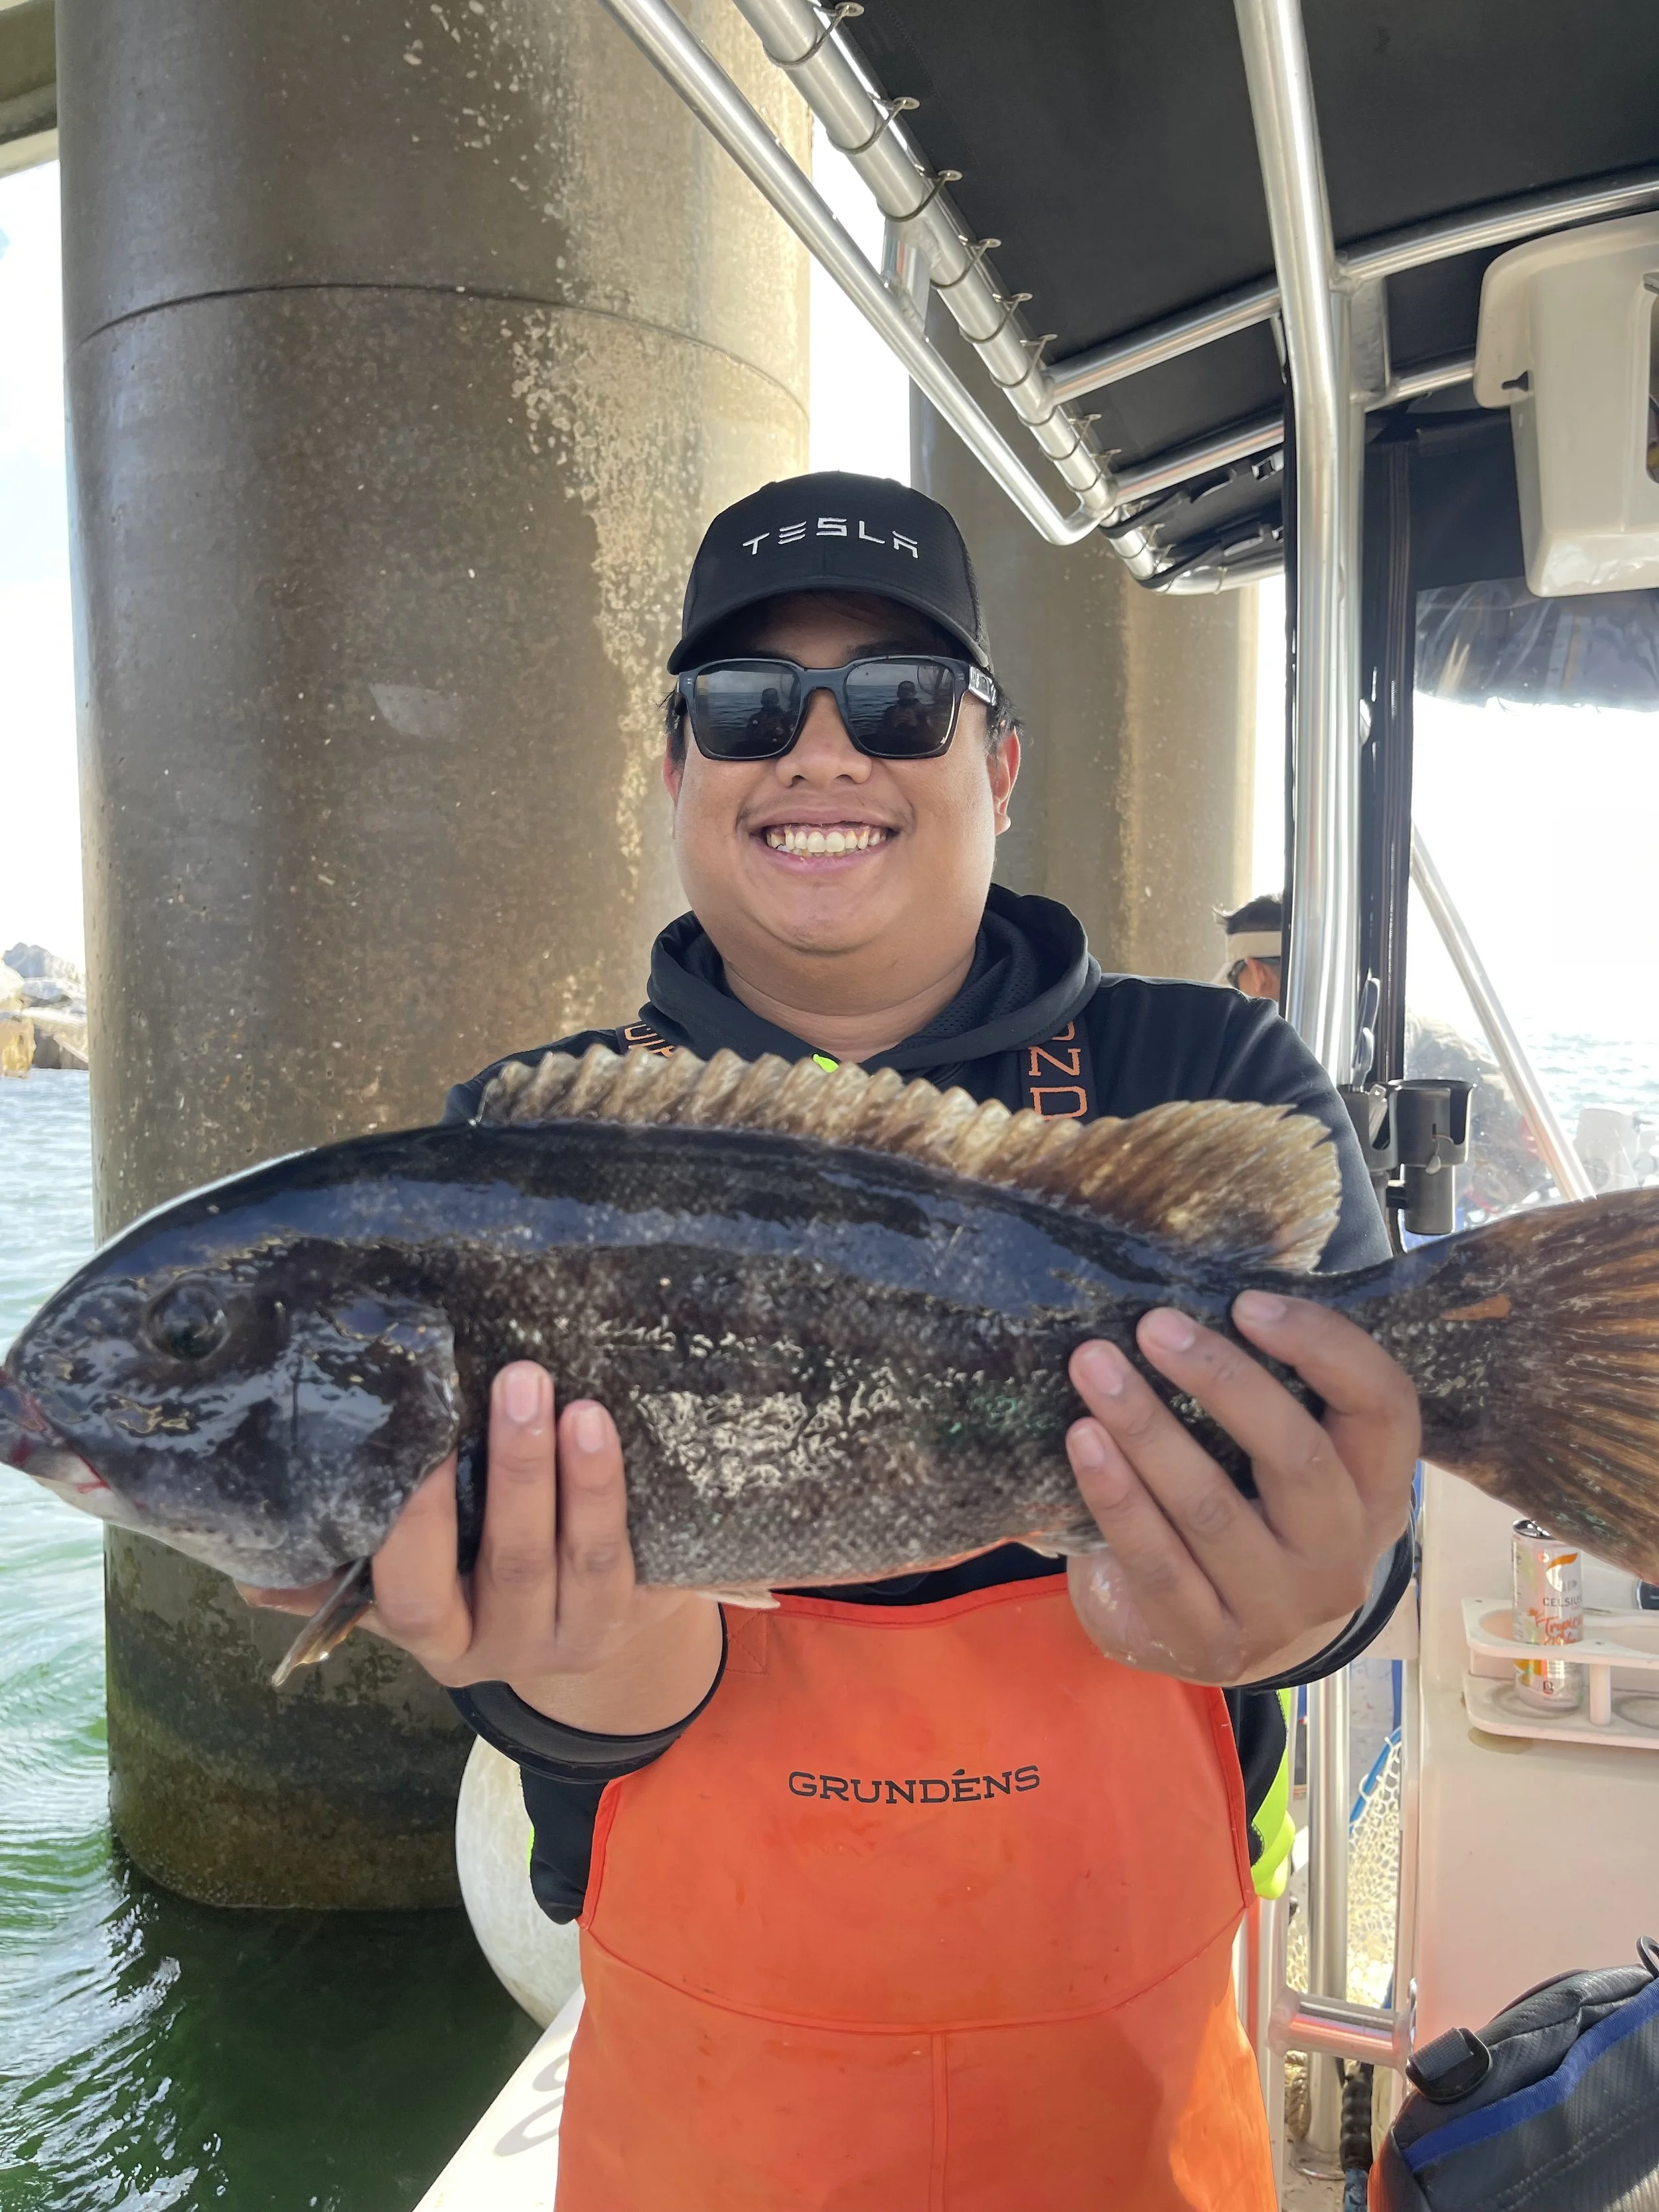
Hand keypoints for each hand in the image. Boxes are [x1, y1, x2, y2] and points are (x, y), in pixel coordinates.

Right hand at [241, 1362, 721, 1729]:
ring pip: (578, 1559)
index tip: (418, 1447)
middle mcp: (504, 1649)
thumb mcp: (416, 1585)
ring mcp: (574, 1636)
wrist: (589, 1625)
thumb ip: (346, 1571)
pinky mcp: (633, 1615)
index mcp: (435, 1639)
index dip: (415, 1528)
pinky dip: (616, 1493)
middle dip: (514, 1471)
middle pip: (509, 1565)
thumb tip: (246, 1569)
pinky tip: (607, 1432)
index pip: (411, 1594)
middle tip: (517, 1378)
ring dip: (576, 1477)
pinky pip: (630, 1553)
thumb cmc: (478, 1576)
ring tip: (574, 1401)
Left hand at [1063, 1293, 1417, 1685]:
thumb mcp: (1275, 1463)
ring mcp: (1280, 1608)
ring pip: (1214, 1509)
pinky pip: (1158, 1562)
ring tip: (1094, 1367)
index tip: (1245, 1302)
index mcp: (1375, 1492)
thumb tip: (1193, 1299)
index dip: (1325, 1347)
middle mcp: (1342, 1555)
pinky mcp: (1211, 1645)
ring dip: (1148, 1428)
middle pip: (1298, 1456)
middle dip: (1221, 1380)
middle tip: (1153, 1325)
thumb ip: (1268, 1397)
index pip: (1384, 1408)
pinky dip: (1116, 1496)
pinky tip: (1082, 1441)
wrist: (1211, 1635)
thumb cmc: (1242, 1514)